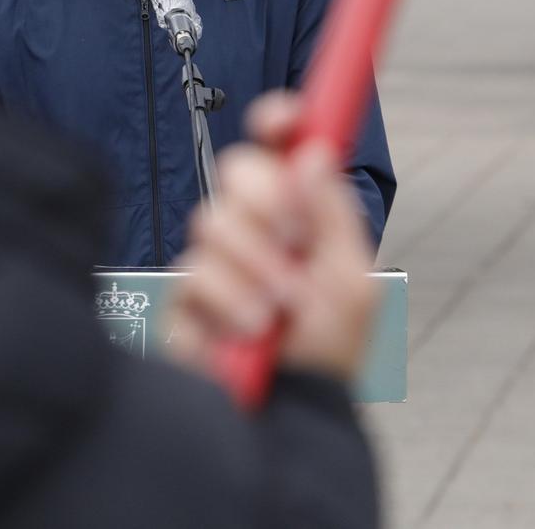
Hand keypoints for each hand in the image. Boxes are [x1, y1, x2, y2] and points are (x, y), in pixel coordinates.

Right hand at [170, 93, 376, 385]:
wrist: (294, 414)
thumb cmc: (329, 351)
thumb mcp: (351, 280)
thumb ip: (333, 214)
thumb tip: (313, 152)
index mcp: (296, 212)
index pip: (277, 148)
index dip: (279, 120)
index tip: (287, 120)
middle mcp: (251, 227)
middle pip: (237, 168)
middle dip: (268, 201)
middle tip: (294, 240)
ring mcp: (213, 261)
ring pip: (212, 219)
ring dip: (257, 265)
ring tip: (281, 309)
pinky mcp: (183, 298)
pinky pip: (193, 272)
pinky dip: (230, 301)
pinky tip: (250, 330)